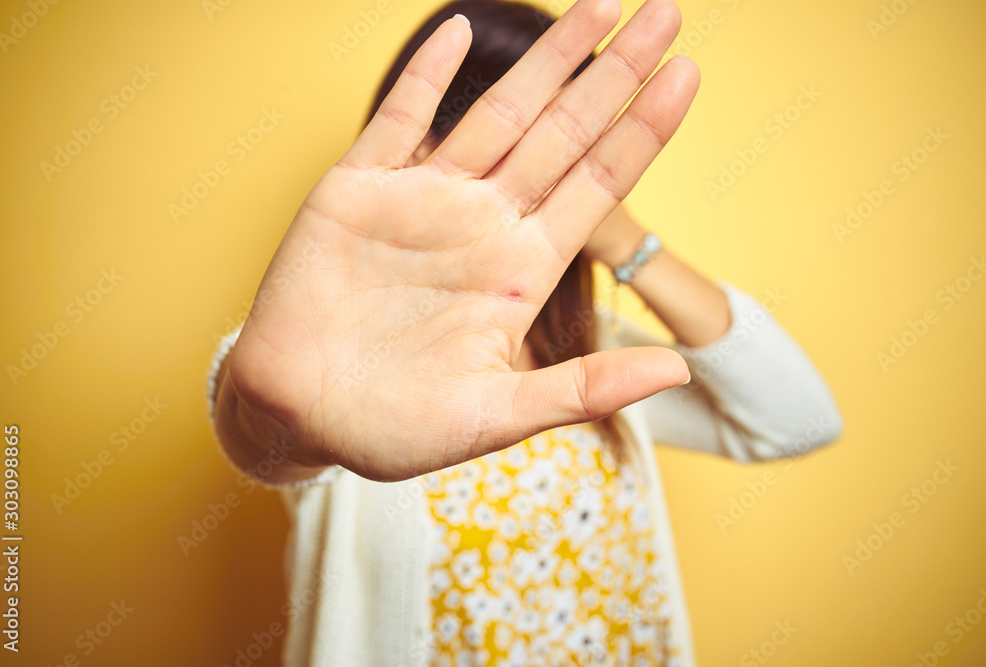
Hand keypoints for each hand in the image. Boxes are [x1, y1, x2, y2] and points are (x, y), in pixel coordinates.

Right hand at [228, 0, 699, 481]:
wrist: (298, 418)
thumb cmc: (394, 429)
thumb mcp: (497, 416)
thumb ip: (584, 387)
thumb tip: (680, 369)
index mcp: (520, 272)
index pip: (597, 186)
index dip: (643, 131)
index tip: (687, 74)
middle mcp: (482, 225)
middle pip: (564, 134)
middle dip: (614, 73)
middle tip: (666, 12)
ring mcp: (423, 202)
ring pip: (497, 114)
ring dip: (546, 58)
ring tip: (599, 3)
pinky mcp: (358, 192)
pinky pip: (397, 120)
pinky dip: (426, 76)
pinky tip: (461, 31)